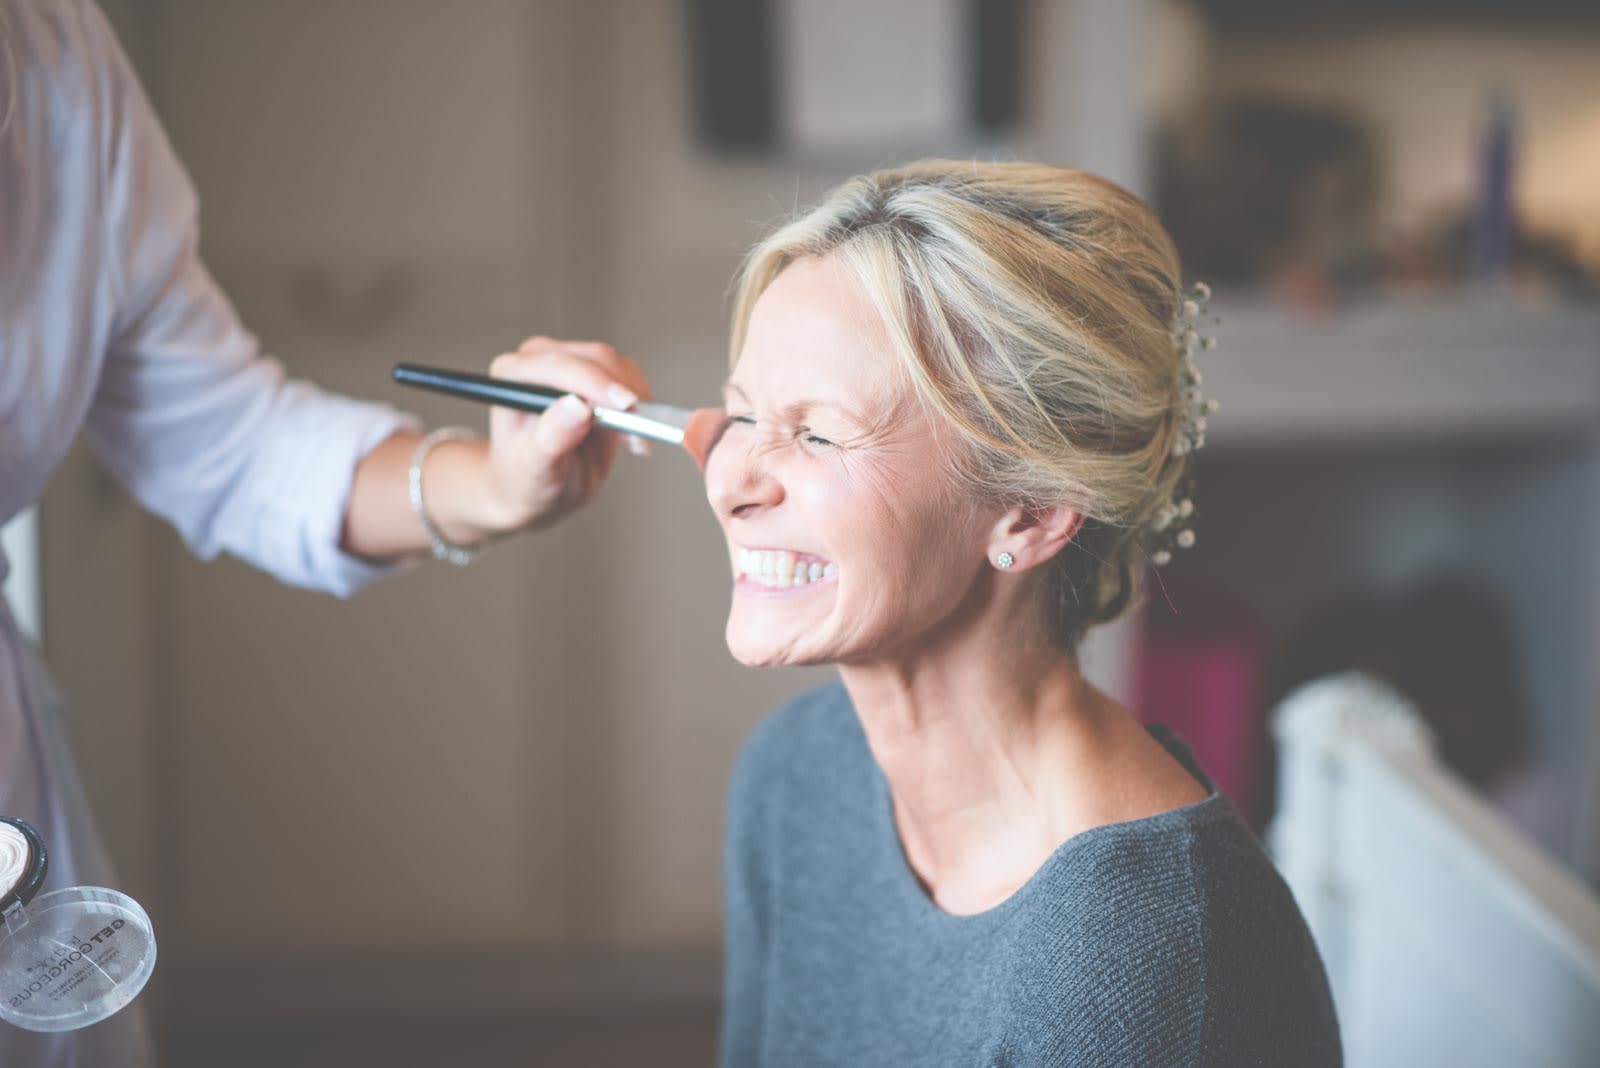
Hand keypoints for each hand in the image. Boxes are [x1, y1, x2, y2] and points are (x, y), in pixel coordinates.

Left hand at [477, 336, 653, 533]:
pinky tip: (632, 435)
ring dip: (634, 401)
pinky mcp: (596, 375)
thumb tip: (578, 406)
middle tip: (634, 432)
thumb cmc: (528, 479)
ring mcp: (570, 364)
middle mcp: (539, 361)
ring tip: (632, 441)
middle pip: (593, 359)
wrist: (540, 489)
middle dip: (619, 394)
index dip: (594, 382)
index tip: (624, 405)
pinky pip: (629, 376)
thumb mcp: (536, 470)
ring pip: (617, 365)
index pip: (558, 366)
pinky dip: (640, 404)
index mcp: (512, 375)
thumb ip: (552, 438)